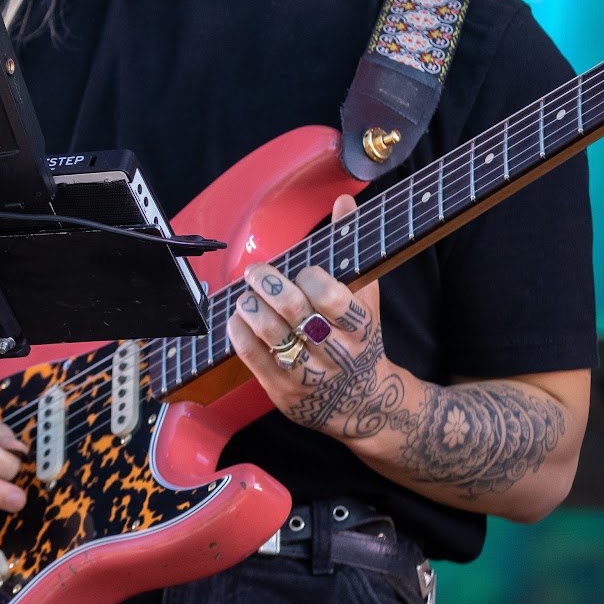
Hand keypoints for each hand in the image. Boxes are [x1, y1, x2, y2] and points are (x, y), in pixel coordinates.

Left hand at [226, 195, 403, 443]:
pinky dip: (239, 332)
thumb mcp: (365, 297)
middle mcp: (336, 355)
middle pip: (295, 313)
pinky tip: (237, 317)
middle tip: (256, 271)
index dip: (311, 279)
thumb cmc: (359, 339)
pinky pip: (253, 358)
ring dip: (252, 306)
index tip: (302, 271)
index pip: (333, 298)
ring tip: (247, 294)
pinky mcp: (284, 392)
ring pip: (271, 335)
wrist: (364, 404)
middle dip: (269, 285)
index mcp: (361, 329)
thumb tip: (344, 199)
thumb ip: (350, 246)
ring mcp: (309, 377)